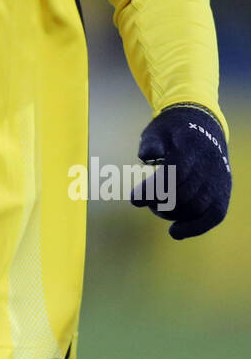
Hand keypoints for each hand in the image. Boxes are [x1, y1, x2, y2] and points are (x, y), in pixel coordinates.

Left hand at [130, 104, 230, 239]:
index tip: (134, 200)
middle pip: (184, 194)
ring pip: (196, 207)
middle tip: (144, 201)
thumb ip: (151, 143)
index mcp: (192, 145)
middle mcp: (210, 164)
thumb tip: (145, 157)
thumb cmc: (173, 131)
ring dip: (171, 214)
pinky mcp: (223, 192)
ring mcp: (219, 179)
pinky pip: (213, 216)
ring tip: (156, 209)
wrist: (204, 126)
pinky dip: (194, 228)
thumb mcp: (158, 129)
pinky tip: (174, 233)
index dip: (154, 190)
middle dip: (159, 203)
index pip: (175, 173)